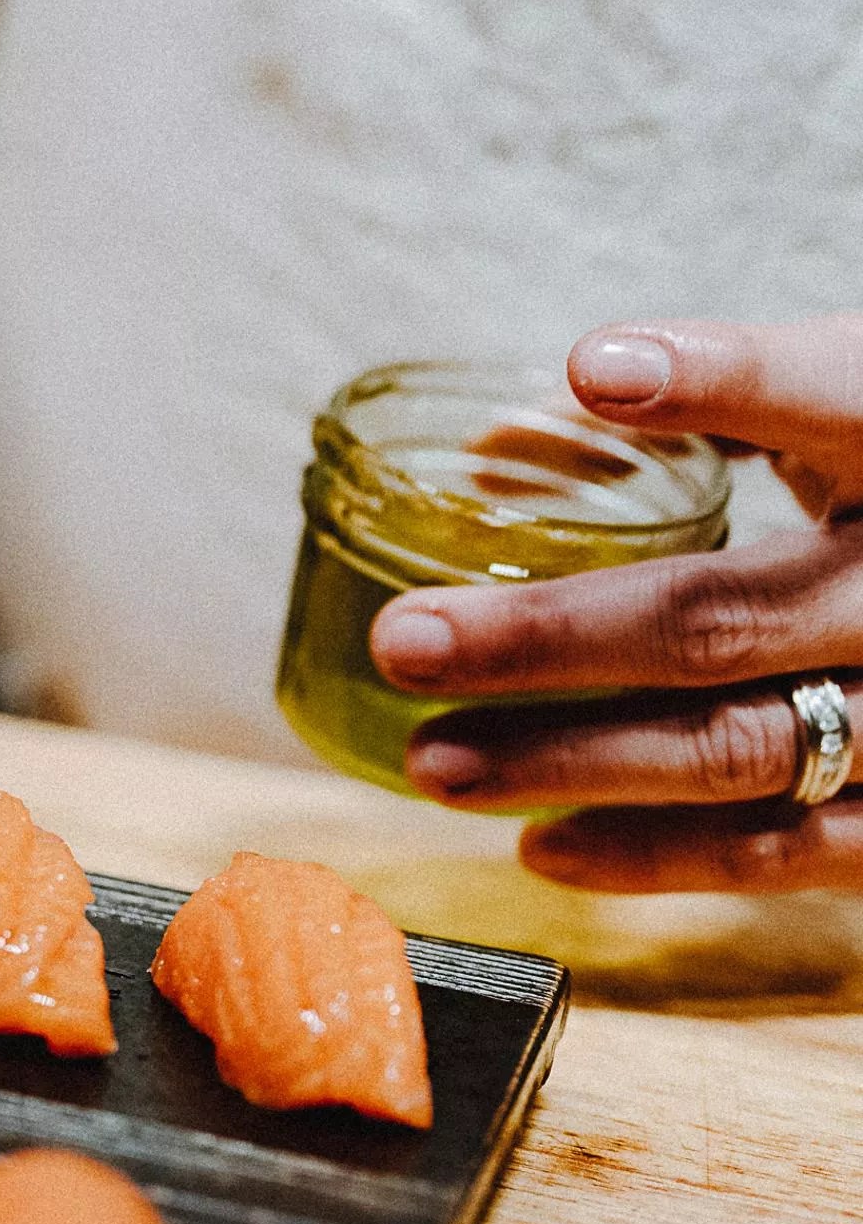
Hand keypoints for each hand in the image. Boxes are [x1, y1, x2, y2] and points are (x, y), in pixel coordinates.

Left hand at [369, 316, 862, 890]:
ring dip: (572, 762)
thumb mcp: (854, 415)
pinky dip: (656, 855)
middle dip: (550, 639)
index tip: (591, 368)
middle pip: (724, 618)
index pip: (841, 397)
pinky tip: (541, 847)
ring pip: (742, 747)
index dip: (723, 380)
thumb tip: (500, 447)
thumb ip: (715, 409)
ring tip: (436, 763)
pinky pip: (793, 850)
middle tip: (406, 644)